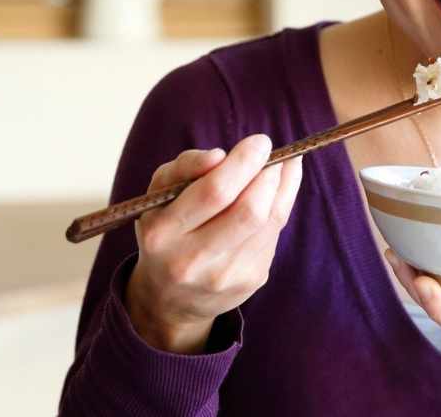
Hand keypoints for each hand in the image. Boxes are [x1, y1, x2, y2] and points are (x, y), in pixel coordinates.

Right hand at [125, 134, 302, 353]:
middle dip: (268, 174)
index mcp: (163, 234)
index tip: (259, 142)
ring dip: (281, 186)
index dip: (244, 163)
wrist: (171, 299)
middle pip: (249, 211)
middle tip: (271, 153)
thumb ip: (185, 168)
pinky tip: (279, 189)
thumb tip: (220, 156)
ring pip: (269, 221)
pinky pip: (275, 234)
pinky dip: (281, 204)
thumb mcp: (159, 196)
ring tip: (281, 165)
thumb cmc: (166, 231)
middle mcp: (193, 260)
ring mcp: (226, 275)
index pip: (214, 193)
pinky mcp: (251, 280)